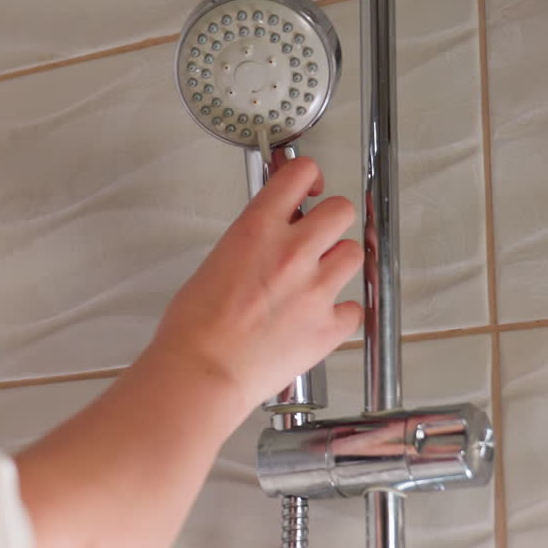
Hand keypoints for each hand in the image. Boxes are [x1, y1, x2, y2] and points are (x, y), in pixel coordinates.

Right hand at [147, 156, 363, 408]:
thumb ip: (252, 242)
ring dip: (336, 263)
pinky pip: (354, 309)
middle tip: (316, 236)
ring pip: (353, 254)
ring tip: (313, 281)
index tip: (309, 189)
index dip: (309, 177)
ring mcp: (316, 290)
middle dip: (330, 221)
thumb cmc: (194, 328)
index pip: (300, 173)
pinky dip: (339, 313)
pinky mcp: (329, 327)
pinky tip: (317, 318)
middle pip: (341, 210)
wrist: (202, 373)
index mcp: (257, 229)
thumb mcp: (216, 262)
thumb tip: (269, 238)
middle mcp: (293, 252)